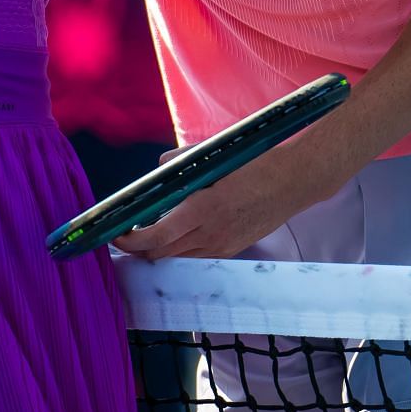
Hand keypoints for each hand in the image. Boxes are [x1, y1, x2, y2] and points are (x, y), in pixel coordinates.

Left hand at [113, 148, 323, 261]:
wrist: (295, 181)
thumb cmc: (255, 163)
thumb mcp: (215, 155)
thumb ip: (183, 162)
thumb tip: (159, 165)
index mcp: (203, 209)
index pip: (156, 236)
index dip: (131, 240)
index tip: (116, 233)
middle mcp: (212, 233)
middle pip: (162, 252)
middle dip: (138, 247)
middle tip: (123, 234)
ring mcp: (224, 245)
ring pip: (178, 256)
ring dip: (158, 248)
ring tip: (143, 233)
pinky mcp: (233, 248)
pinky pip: (197, 254)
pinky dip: (180, 247)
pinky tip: (174, 233)